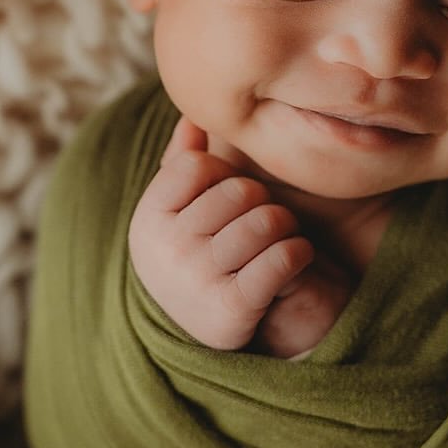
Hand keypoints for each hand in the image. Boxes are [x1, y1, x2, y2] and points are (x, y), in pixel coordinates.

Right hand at [127, 116, 349, 357]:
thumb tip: (192, 114)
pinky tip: (293, 260)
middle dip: (261, 202)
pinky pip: (284, 257)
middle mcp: (165, 252)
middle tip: (260, 224)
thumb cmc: (197, 256)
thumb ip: (182, 162)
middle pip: (238, 192)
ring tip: (277, 239)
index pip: (198, 166)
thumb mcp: (179, 214)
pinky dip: (299, 253)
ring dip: (284, 227)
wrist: (208, 334)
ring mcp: (196, 282)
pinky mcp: (233, 311)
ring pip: (266, 221)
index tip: (229, 199)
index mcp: (147, 221)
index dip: (226, 175)